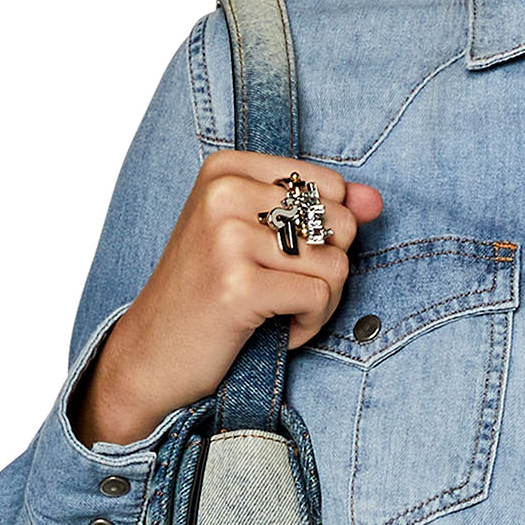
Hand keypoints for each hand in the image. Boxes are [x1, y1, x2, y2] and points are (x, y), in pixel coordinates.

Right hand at [73, 154, 383, 444]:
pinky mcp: (238, 286)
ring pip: (336, 264)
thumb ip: (320, 212)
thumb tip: (376, 200)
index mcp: (225, 168)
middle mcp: (222, 193)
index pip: (330, 187)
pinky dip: (309, 324)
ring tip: (275, 312)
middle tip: (281, 292)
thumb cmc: (206, 293)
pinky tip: (275, 330)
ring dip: (319, 303)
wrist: (149, 356)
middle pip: (339, 223)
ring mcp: (227, 238)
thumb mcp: (257, 238)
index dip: (324, 233)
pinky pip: (320, 298)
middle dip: (326, 270)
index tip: (279, 258)